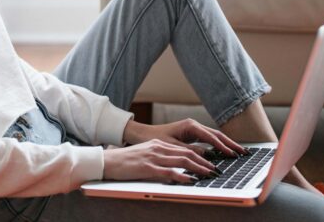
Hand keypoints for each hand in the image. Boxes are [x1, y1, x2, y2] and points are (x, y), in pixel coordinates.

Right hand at [102, 139, 219, 182]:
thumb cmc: (125, 161)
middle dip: (204, 162)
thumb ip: (160, 158)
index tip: (211, 163)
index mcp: (158, 144)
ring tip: (209, 174)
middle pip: (187, 153)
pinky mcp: (147, 167)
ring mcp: (153, 157)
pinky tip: (190, 180)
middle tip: (216, 170)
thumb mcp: (145, 155)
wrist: (107, 161)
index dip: (200, 156)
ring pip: (181, 161)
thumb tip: (176, 166)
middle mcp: (158, 148)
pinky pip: (168, 171)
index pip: (184, 149)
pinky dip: (182, 176)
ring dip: (198, 168)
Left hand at [122, 118, 247, 157]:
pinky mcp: (193, 134)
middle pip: (217, 135)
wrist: (144, 134)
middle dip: (231, 144)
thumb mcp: (172, 147)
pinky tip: (226, 152)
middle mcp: (194, 125)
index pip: (211, 137)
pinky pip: (209, 140)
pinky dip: (219, 146)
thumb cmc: (156, 139)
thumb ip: (189, 151)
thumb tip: (207, 156)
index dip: (223, 147)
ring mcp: (194, 129)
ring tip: (240, 153)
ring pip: (215, 137)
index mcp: (190, 126)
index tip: (233, 155)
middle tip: (244, 153)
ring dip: (227, 144)